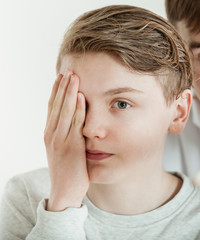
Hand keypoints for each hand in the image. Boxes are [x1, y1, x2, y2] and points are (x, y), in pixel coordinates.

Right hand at [44, 71, 87, 210]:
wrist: (65, 191)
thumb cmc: (68, 170)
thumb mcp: (64, 150)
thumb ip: (67, 135)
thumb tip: (75, 122)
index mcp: (50, 133)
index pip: (52, 107)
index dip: (57, 91)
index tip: (61, 77)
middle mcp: (52, 134)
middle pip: (57, 105)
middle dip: (62, 86)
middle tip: (68, 70)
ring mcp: (61, 140)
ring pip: (64, 111)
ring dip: (69, 92)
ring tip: (73, 76)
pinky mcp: (71, 147)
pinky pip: (75, 124)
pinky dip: (77, 109)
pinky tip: (80, 97)